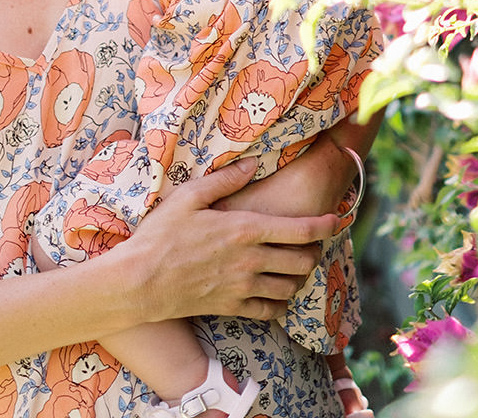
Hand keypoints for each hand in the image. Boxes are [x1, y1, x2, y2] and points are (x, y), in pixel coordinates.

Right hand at [121, 158, 338, 322]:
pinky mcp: (231, 308)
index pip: (299, 230)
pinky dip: (280, 304)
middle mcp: (250, 261)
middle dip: (314, 252)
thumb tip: (252, 164)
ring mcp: (242, 288)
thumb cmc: (161, 235)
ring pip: (290, 287)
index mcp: (244, 229)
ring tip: (295, 267)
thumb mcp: (189, 196)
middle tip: (311, 244)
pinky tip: (276, 294)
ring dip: (299, 278)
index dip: (324, 226)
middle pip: (302, 261)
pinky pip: (269, 312)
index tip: (337, 221)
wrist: (140, 282)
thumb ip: (224, 180)